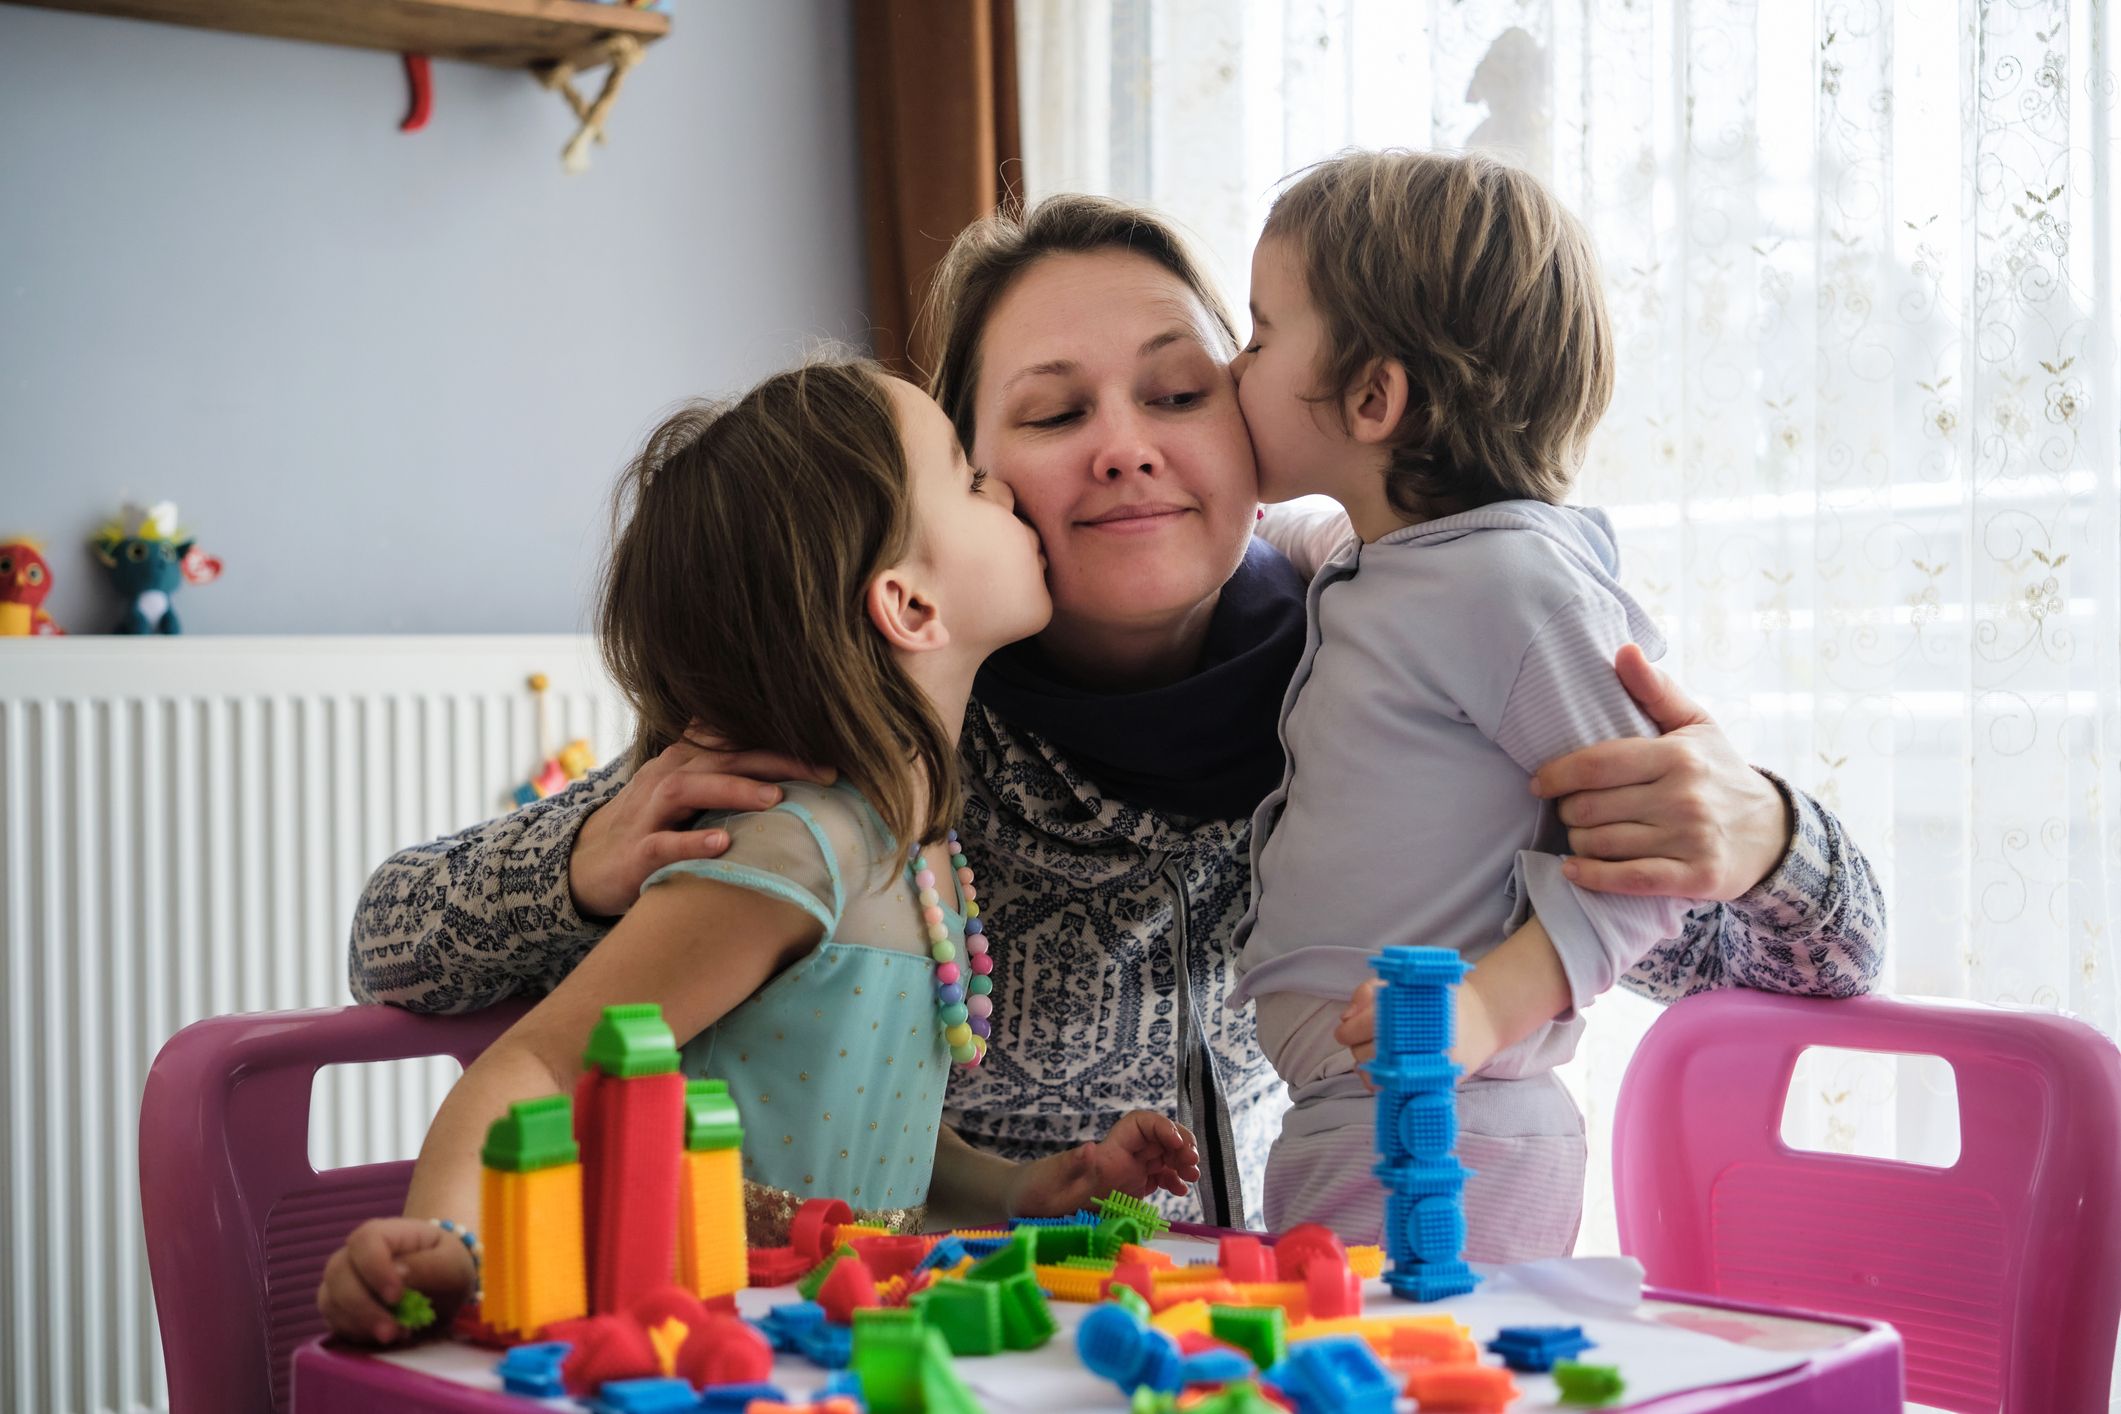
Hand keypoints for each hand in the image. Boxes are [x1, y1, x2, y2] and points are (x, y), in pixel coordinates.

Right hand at [316, 1217, 476, 1344]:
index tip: (396, 1296)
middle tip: (392, 1331)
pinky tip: (382, 1338)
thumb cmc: (445, 1267)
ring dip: (359, 1325)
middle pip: (339, 1273)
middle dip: (363, 1308)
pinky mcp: (337, 1308)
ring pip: (331, 1301)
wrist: (440, 1284)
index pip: (366, 1240)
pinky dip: (355, 1334)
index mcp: (384, 1233)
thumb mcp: (451, 1265)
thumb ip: (428, 1267)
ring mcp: (341, 1280)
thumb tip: (398, 1274)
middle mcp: (354, 1253)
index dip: (376, 1268)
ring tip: (395, 1335)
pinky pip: (333, 1322)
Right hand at [569, 731, 834, 919]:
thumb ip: (727, 773)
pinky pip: (662, 844)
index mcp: (684, 763)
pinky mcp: (636, 854)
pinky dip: (691, 843)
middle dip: (775, 760)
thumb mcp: (688, 792)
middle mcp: (666, 778)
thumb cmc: (652, 826)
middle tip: (825, 771)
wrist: (586, 865)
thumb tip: (787, 761)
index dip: (780, 740)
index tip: (830, 745)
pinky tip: (722, 845)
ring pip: (689, 790)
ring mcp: (648, 814)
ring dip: (734, 790)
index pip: (736, 740)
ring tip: (776, 798)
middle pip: (722, 757)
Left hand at [1006, 1111, 1200, 1216]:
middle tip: (1193, 1165)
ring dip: (1181, 1162)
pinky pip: (1156, 1176)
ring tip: (1192, 1178)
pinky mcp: (1127, 1187)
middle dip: (1181, 1145)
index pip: (1140, 1125)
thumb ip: (1072, 1165)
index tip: (1178, 1145)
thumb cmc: (1034, 1190)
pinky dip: (1172, 1180)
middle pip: (1159, 1138)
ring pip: (1162, 1156)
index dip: (1162, 1128)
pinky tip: (1180, 1190)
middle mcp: (1120, 1156)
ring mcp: (1125, 1172)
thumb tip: (1091, 1147)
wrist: (1024, 1200)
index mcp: (1107, 1151)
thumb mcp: (1050, 1181)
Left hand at [1336, 974, 1509, 1079]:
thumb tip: (1345, 1019)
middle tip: (1365, 1038)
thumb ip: (1368, 994)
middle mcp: (1419, 1043)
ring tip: (1379, 1054)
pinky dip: (1384, 1083)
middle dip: (1358, 1045)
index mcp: (1410, 1013)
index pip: (1363, 1027)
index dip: (1349, 1029)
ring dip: (1369, 1065)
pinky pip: (1394, 1093)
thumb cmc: (1438, 998)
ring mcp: (1428, 1069)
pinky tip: (1389, 1070)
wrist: (1482, 1020)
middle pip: (1364, 1053)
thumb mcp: (1403, 984)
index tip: (1347, 1029)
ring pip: (1375, 1076)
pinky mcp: (1434, 1087)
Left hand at [1530, 645, 1791, 899]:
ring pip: (1602, 844)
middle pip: (1591, 808)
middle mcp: (1684, 796)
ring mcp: (1691, 839)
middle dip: (1568, 811)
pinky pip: (1628, 880)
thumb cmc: (1718, 772)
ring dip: (1579, 843)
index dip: (1557, 775)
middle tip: (1572, 811)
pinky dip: (1592, 876)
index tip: (1539, 783)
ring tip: (1583, 835)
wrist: (1773, 833)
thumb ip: (1655, 689)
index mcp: (1677, 755)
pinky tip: (1574, 869)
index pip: (1597, 765)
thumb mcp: (1695, 725)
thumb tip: (1624, 650)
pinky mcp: (1696, 878)